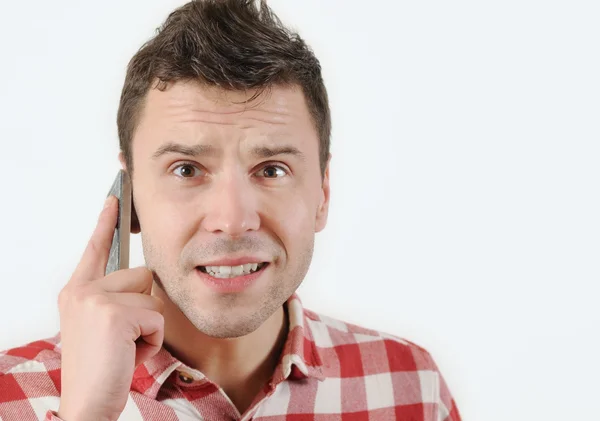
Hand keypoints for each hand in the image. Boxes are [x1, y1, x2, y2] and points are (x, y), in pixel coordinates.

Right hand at [56, 195, 163, 420]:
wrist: (87, 403)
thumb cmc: (103, 367)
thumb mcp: (104, 327)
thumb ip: (117, 300)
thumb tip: (145, 280)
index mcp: (78, 291)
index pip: (96, 248)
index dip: (106, 221)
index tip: (115, 194)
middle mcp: (82, 290)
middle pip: (143, 275)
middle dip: (145, 309)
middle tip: (123, 339)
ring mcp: (95, 300)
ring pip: (153, 296)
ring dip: (149, 326)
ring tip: (126, 348)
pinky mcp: (113, 314)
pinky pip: (157, 318)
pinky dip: (152, 341)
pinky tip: (130, 355)